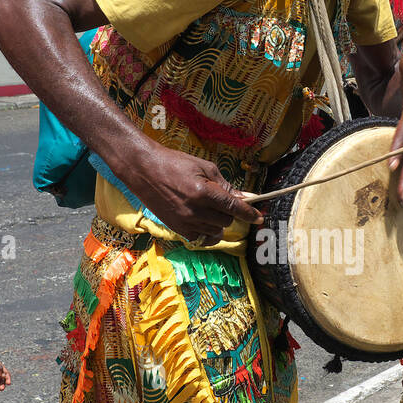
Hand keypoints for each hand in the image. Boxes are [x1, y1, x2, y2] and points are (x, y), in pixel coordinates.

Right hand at [130, 143, 262, 242]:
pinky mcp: (177, 229)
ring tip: (208, 209)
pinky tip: (205, 224)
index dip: (249, 213)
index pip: (233, 207)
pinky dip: (207, 233)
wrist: (144, 169)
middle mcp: (195, 210)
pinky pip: (201, 239)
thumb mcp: (204, 167)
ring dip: (218, 222)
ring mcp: (185, 222)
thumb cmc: (174, 163)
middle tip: (221, 202)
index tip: (259, 217)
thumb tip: (245, 197)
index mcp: (203, 191)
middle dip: (229, 213)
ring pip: (215, 231)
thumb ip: (225, 185)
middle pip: (226, 221)